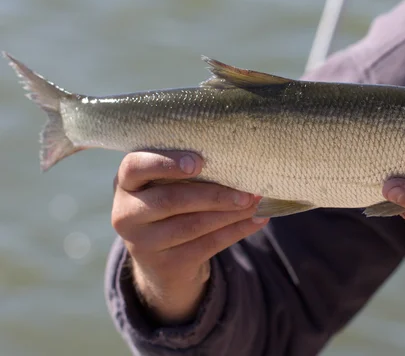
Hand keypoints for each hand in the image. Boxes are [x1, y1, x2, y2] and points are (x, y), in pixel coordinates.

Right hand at [111, 151, 268, 324]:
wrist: (161, 261)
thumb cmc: (171, 207)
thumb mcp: (166, 186)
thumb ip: (187, 172)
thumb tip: (238, 162)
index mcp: (126, 184)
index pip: (134, 167)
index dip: (166, 163)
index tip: (199, 162)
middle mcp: (127, 214)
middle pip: (170, 200)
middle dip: (213, 194)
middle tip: (247, 190)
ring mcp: (143, 243)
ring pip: (192, 225)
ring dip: (230, 213)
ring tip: (255, 203)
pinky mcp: (166, 265)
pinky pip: (207, 245)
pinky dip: (236, 231)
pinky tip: (256, 220)